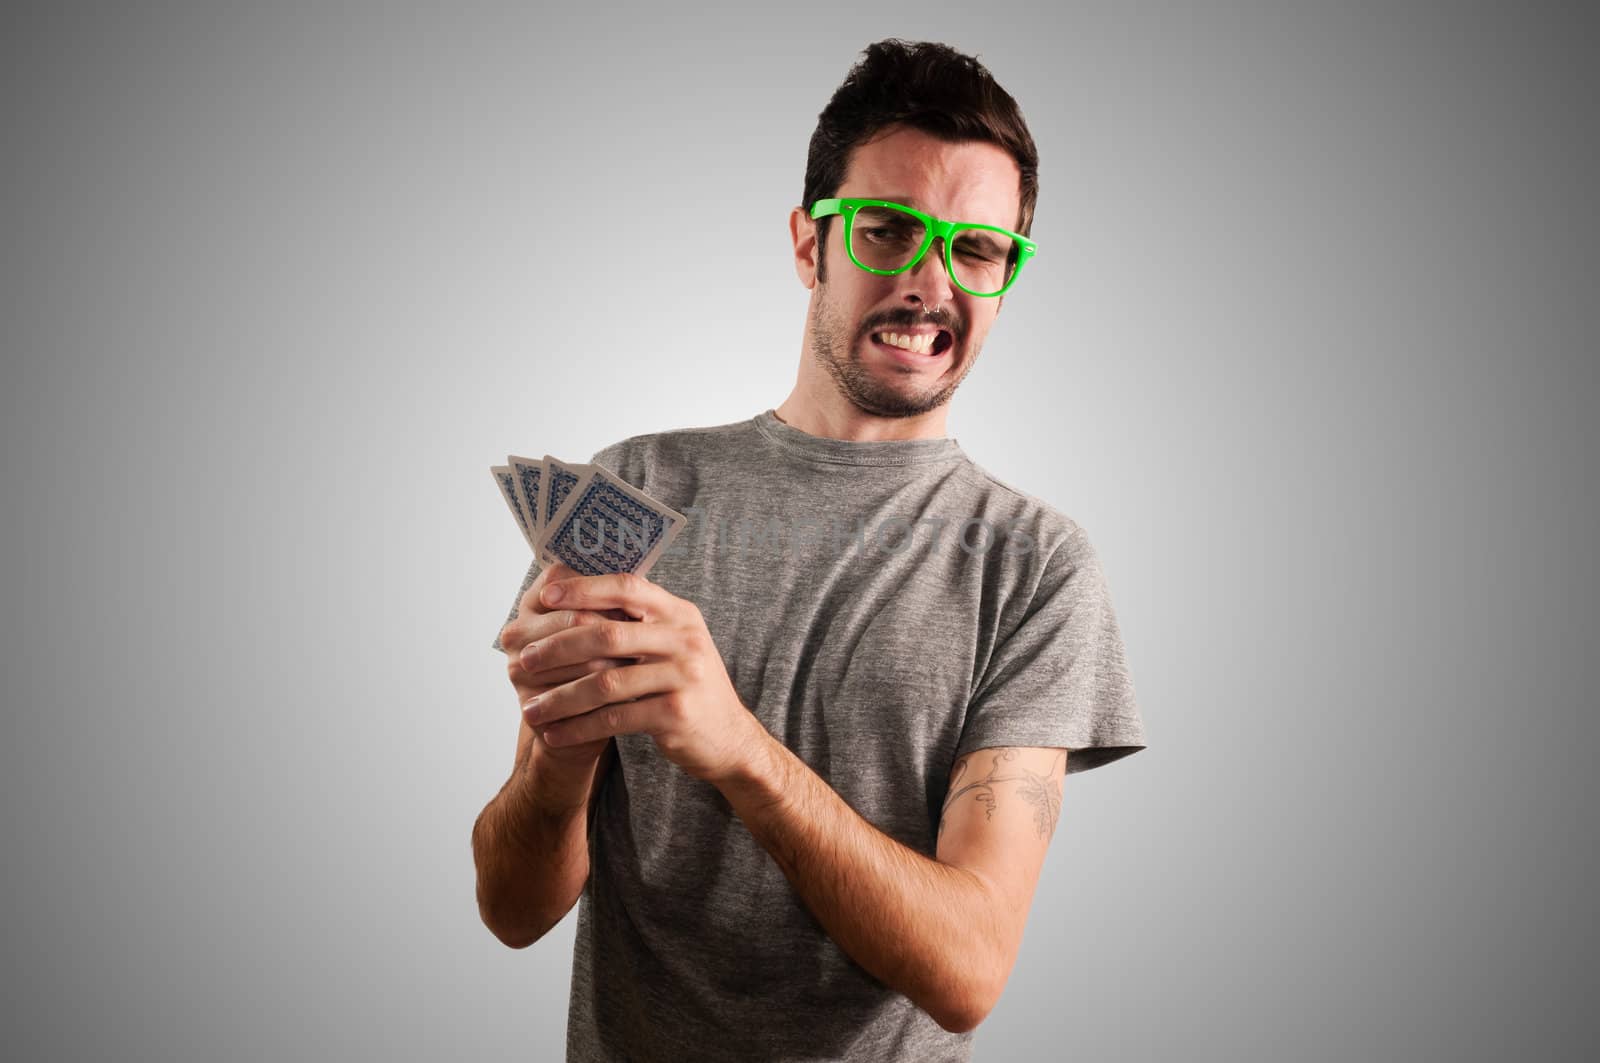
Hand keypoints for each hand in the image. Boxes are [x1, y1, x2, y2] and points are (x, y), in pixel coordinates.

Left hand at [518, 570, 766, 784]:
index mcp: (679, 613)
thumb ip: (637, 623)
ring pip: (605, 683)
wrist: (728, 738)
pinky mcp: (676, 714)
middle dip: (558, 648)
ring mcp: (683, 677)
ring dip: (561, 698)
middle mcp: (684, 639)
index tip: (544, 597)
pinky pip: (615, 719)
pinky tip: (555, 734)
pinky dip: (579, 728)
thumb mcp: (674, 644)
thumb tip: (574, 600)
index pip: (627, 587)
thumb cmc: (686, 686)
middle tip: (525, 661)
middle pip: (607, 634)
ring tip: (530, 709)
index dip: (583, 589)